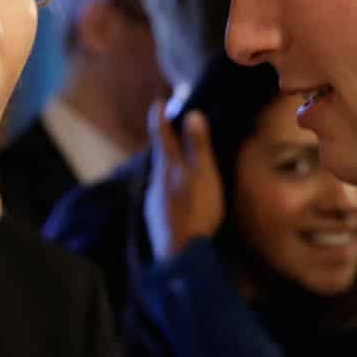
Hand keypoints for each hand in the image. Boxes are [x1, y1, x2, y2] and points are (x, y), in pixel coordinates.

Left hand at [144, 104, 223, 259]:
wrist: (181, 253)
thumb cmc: (197, 210)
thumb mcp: (203, 175)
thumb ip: (197, 146)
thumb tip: (191, 114)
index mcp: (168, 166)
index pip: (161, 134)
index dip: (160, 117)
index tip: (158, 102)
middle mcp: (155, 180)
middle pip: (160, 156)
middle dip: (166, 143)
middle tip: (173, 131)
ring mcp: (153, 201)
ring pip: (161, 177)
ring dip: (170, 168)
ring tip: (181, 165)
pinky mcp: (156, 218)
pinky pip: (163, 195)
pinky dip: (171, 189)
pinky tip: (179, 197)